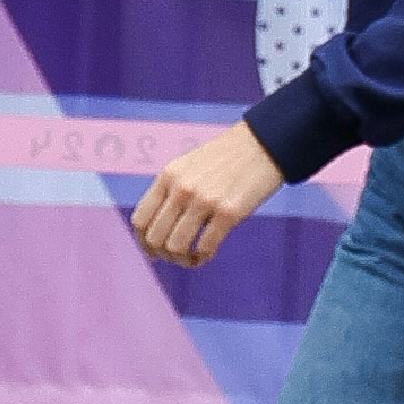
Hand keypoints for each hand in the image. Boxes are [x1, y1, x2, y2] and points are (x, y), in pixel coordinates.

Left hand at [132, 123, 283, 266]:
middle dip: (164, 255)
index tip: (155, 251)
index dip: (143, 242)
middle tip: (178, 256)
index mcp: (168, 176)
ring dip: (182, 260)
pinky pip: (205, 247)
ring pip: (176, 247)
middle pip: (155, 238)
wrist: (263, 144)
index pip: (140, 220)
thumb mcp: (188, 166)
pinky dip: (202, 257)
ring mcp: (204, 200)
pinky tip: (207, 254)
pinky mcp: (229, 212)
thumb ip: (170, 191)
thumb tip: (157, 228)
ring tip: (192, 257)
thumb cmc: (226, 159)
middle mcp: (181, 188)